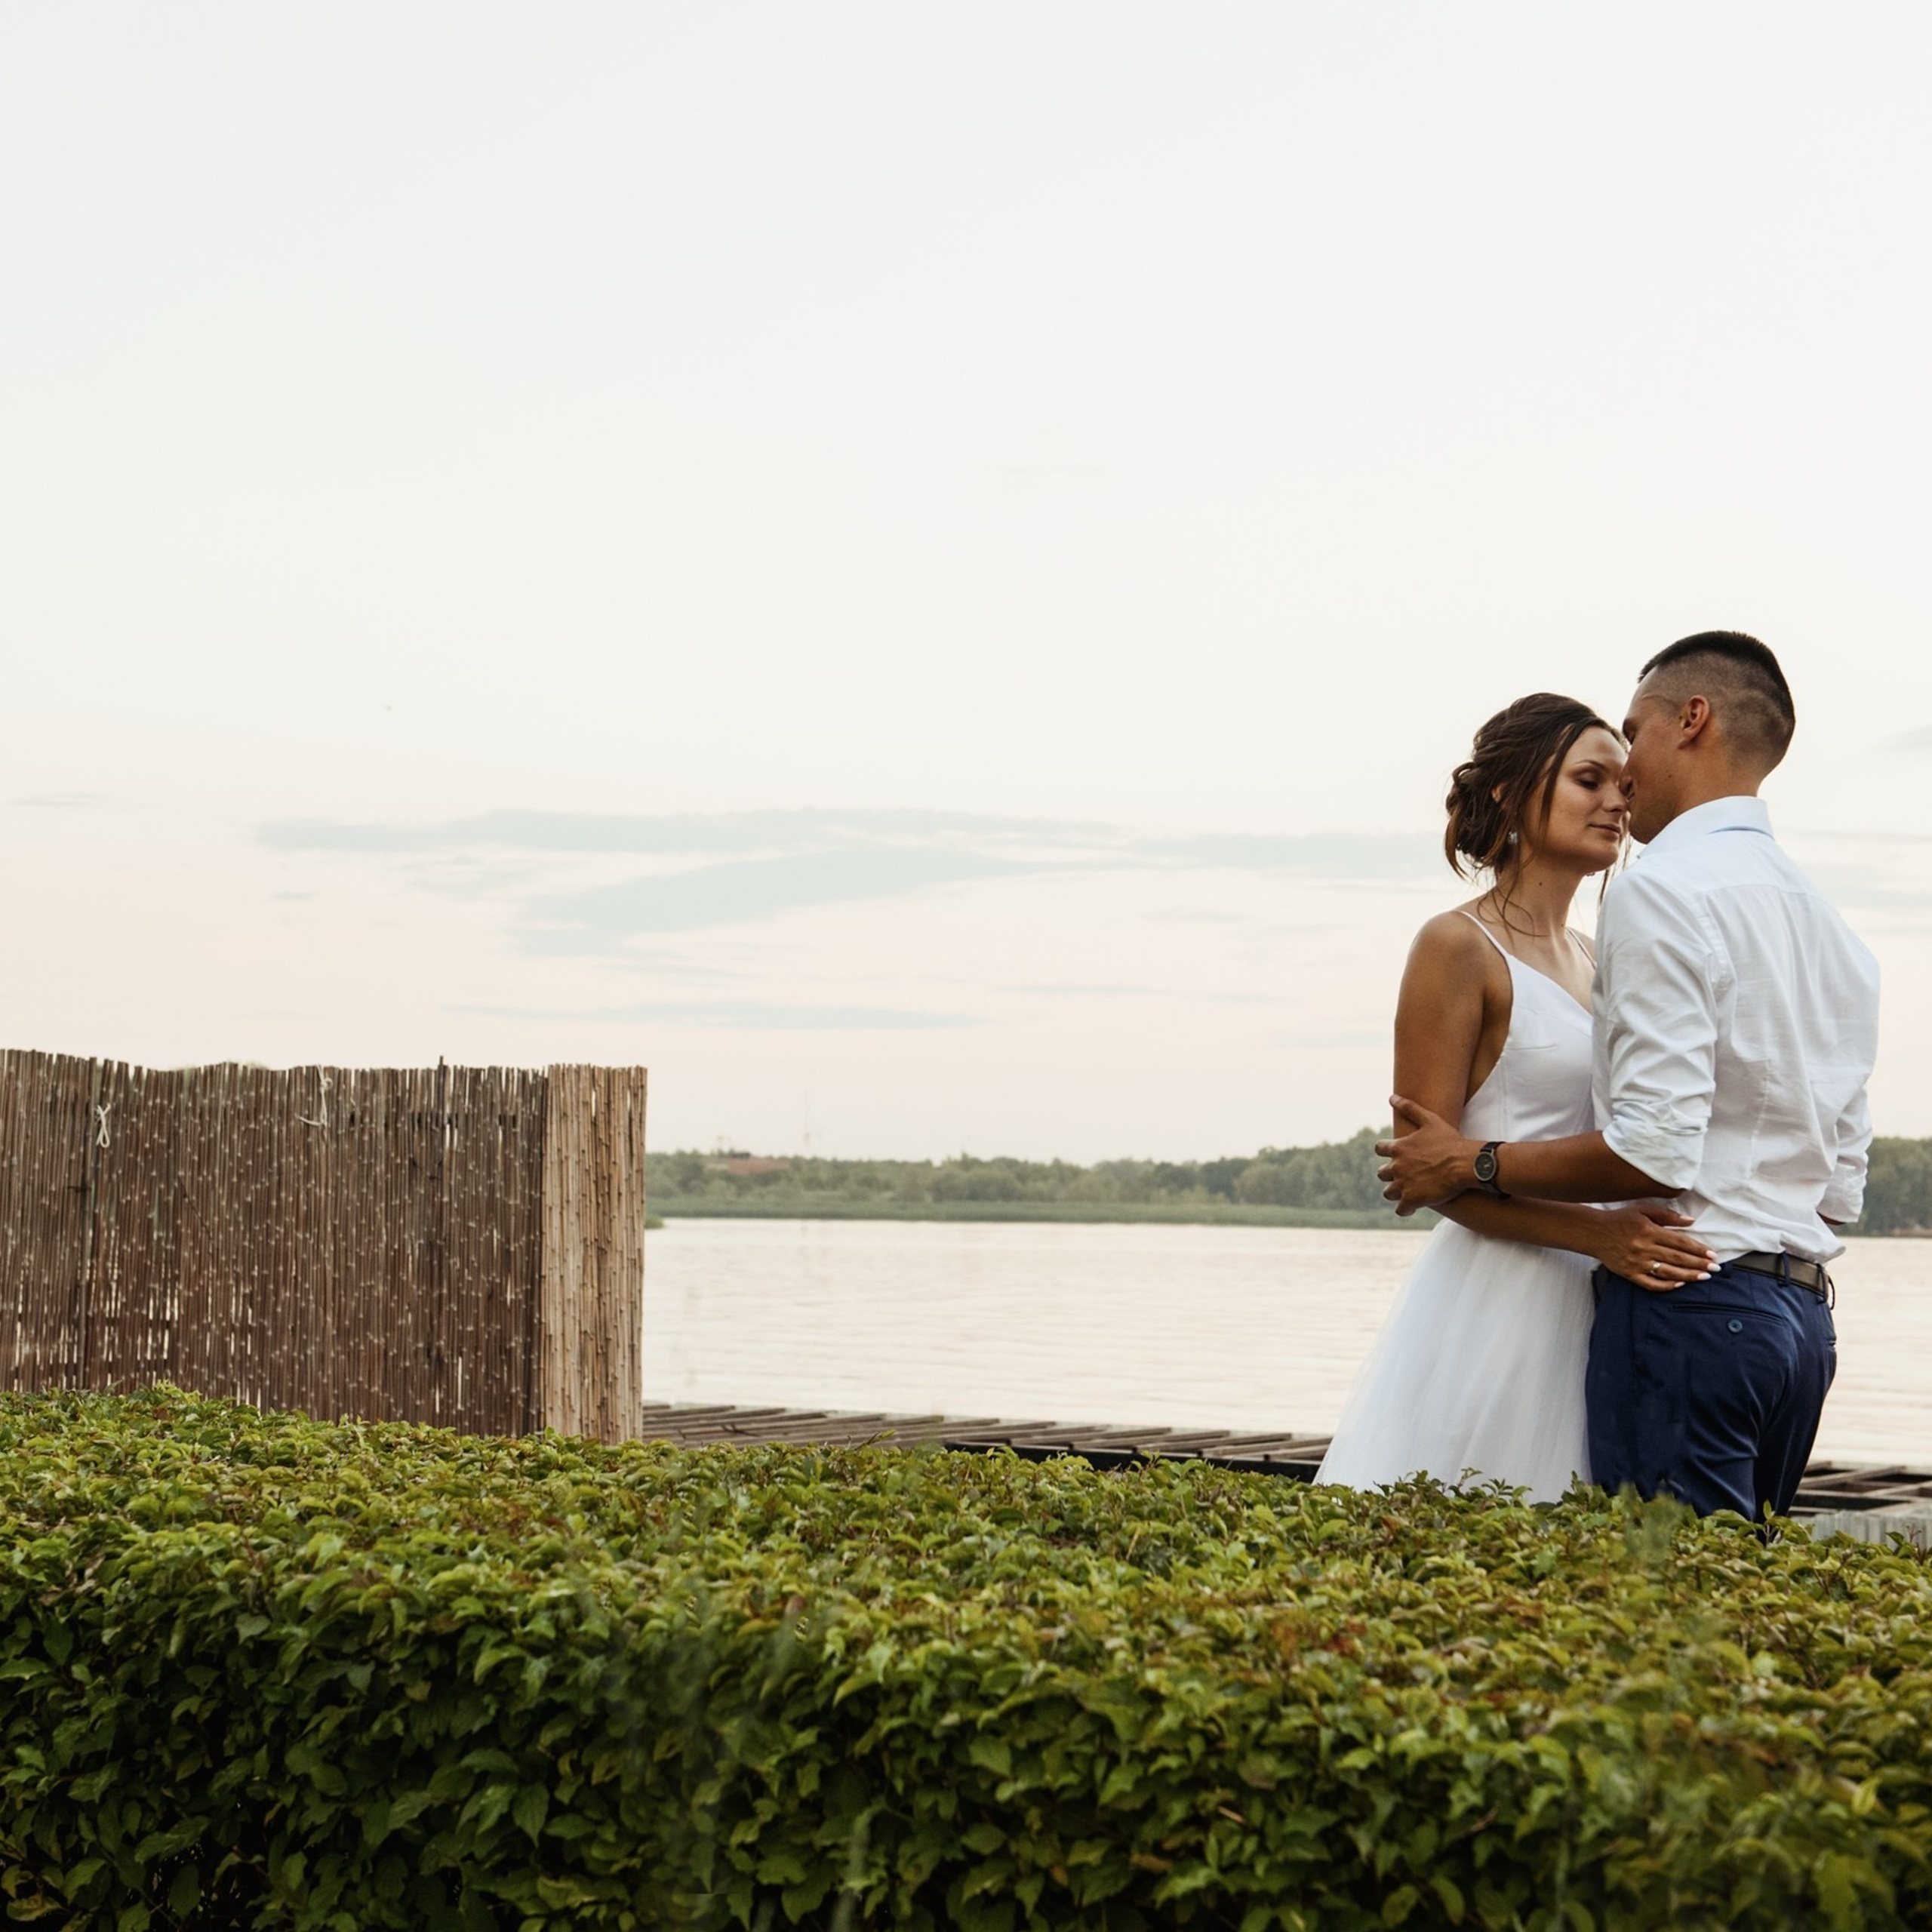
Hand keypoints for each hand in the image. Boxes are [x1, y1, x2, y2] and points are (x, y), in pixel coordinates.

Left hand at [1375, 1095, 1474, 1215]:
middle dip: (1391, 1175)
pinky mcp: (1412, 1199)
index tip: (1394, 1155)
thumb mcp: (1430, 1119)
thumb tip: (1391, 1097)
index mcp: (1398, 1147)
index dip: (1386, 1152)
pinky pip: (1401, 1209)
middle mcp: (1396, 1166)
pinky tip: (1412, 1208)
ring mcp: (1403, 1184)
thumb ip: (1409, 1108)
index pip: (1379, 1149)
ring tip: (1407, 1192)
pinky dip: (1404, 1209)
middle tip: (1403, 1175)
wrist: (1465, 1164)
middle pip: (1382, 1173)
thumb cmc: (1450, 1141)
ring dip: (1396, 1192)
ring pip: (1388, 1192)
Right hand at [1592, 1206, 1716, 1290]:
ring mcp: (1636, 1263)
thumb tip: (1691, 1221)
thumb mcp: (1642, 1210)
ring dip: (1689, 1275)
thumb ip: (1667, 1215)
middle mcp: (1644, 1248)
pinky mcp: (1629, 1274)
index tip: (1712, 1254)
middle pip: (1678, 1258)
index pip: (1680, 1242)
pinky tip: (1680, 1284)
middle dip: (1699, 1264)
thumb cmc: (1620, 1219)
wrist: (1593, 1232)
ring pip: (1668, 1272)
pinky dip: (1667, 1285)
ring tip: (1704, 1277)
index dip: (1698, 1249)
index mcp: (1649, 1231)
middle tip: (1715, 1268)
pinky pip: (1652, 1283)